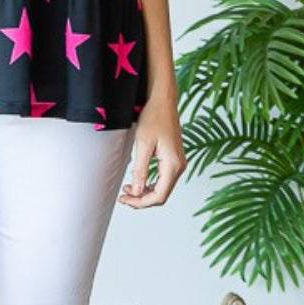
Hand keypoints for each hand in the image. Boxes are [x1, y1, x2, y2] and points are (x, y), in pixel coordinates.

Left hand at [119, 92, 185, 208]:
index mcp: (173, 164)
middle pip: (162, 195)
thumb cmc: (154, 118)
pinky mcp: (174, 159)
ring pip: (162, 188)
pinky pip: (163, 179)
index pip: (159, 196)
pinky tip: (137, 181)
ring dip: (145, 193)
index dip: (141, 202)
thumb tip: (136, 191)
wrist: (163, 102)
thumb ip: (140, 170)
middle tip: (124, 197)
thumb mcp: (143, 145)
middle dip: (142, 199)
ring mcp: (178, 163)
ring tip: (127, 190)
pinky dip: (150, 184)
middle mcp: (179, 166)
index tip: (125, 200)